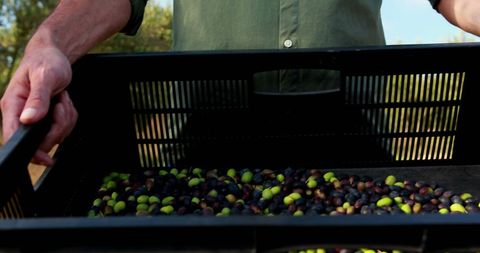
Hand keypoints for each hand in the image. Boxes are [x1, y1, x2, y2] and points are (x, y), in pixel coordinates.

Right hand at [1, 46, 77, 165]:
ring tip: (61, 99)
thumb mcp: (44, 77)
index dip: (30, 151)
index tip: (46, 158)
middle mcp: (21, 114)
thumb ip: (38, 99)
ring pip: (56, 134)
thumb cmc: (45, 61)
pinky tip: (64, 102)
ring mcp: (35, 118)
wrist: (55, 55)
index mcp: (13, 105)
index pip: (14, 136)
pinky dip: (69, 116)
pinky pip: (64, 127)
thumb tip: (28, 119)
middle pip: (41, 140)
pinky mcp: (47, 118)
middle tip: (60, 105)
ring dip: (65, 118)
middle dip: (58, 125)